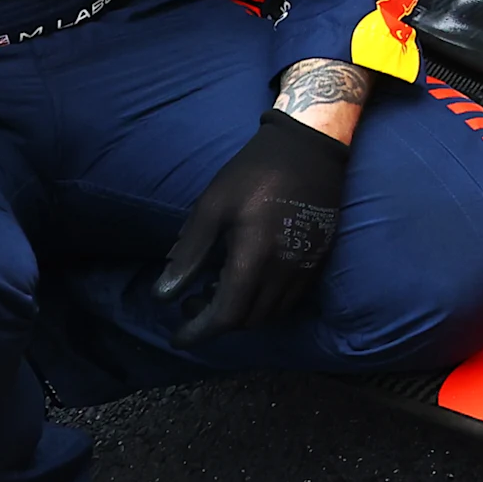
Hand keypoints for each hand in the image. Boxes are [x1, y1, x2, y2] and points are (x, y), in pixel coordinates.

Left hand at [155, 110, 351, 343]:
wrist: (309, 146)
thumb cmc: (254, 172)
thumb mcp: (212, 205)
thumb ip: (189, 254)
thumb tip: (164, 296)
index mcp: (255, 258)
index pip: (226, 316)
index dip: (199, 332)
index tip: (176, 336)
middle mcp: (285, 271)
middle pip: (249, 320)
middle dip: (216, 321)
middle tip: (192, 301)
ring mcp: (306, 267)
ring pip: (271, 313)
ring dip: (242, 313)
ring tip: (219, 289)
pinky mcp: (319, 259)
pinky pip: (290, 298)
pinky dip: (265, 301)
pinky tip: (249, 278)